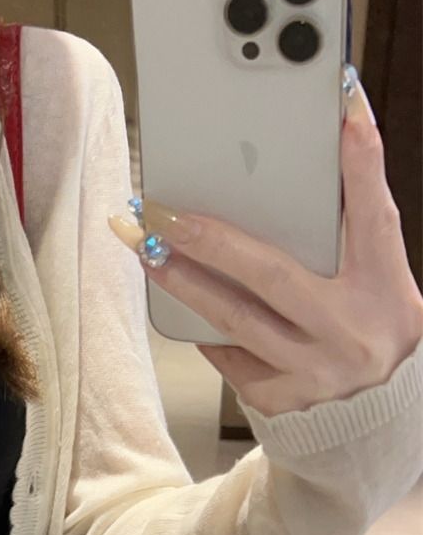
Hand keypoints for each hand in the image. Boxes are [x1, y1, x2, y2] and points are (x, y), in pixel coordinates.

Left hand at [107, 65, 422, 417]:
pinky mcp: (283, 400)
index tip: (341, 111)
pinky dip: (206, 328)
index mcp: (388, 290)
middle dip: (210, 238)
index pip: (373, 215)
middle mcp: (352, 330)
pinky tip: (181, 301)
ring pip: (234, 318)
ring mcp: (315, 371)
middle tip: (162, 210)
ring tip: (146, 249)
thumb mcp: (382, 285)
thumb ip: (352, 238)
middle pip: (270, 273)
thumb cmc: (373, 333)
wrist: (380, 423)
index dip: (359, 164)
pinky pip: (230, 356)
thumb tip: (326, 154)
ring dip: (183, 281)